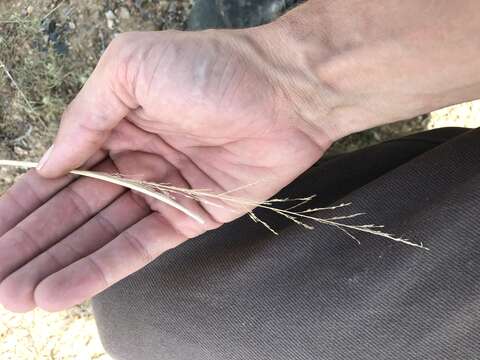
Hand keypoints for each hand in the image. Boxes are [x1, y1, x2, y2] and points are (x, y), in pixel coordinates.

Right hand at [0, 29, 329, 311]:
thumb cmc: (211, 67)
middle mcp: (136, 162)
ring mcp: (164, 192)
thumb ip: (87, 116)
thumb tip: (48, 163)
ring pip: (101, 235)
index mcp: (116, 125)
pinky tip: (63, 289)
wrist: (285, 91)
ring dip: (58, 265)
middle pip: (73, 211)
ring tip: (18, 295)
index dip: (23, 206)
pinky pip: (140, 247)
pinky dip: (102, 268)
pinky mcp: (192, 217)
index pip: (59, 172)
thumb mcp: (132, 69)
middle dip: (33, 245)